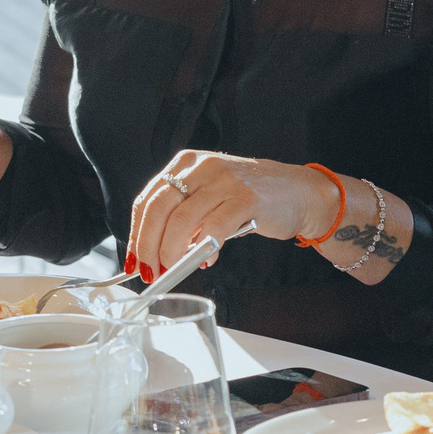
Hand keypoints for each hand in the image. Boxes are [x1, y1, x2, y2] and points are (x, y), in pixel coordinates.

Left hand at [126, 152, 335, 275]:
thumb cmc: (249, 198)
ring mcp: (224, 180)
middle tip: (150, 270)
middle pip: (159, 208)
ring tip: (173, 269)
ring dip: (172, 252)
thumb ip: (185, 219)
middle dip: (149, 245)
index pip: (148, 199)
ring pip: (182, 220)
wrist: (298, 192)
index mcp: (186, 163)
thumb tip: (157, 253)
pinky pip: (214, 228)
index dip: (136, 233)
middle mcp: (202, 166)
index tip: (134, 259)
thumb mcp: (210, 197)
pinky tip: (206, 261)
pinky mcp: (246, 198)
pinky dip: (204, 250)